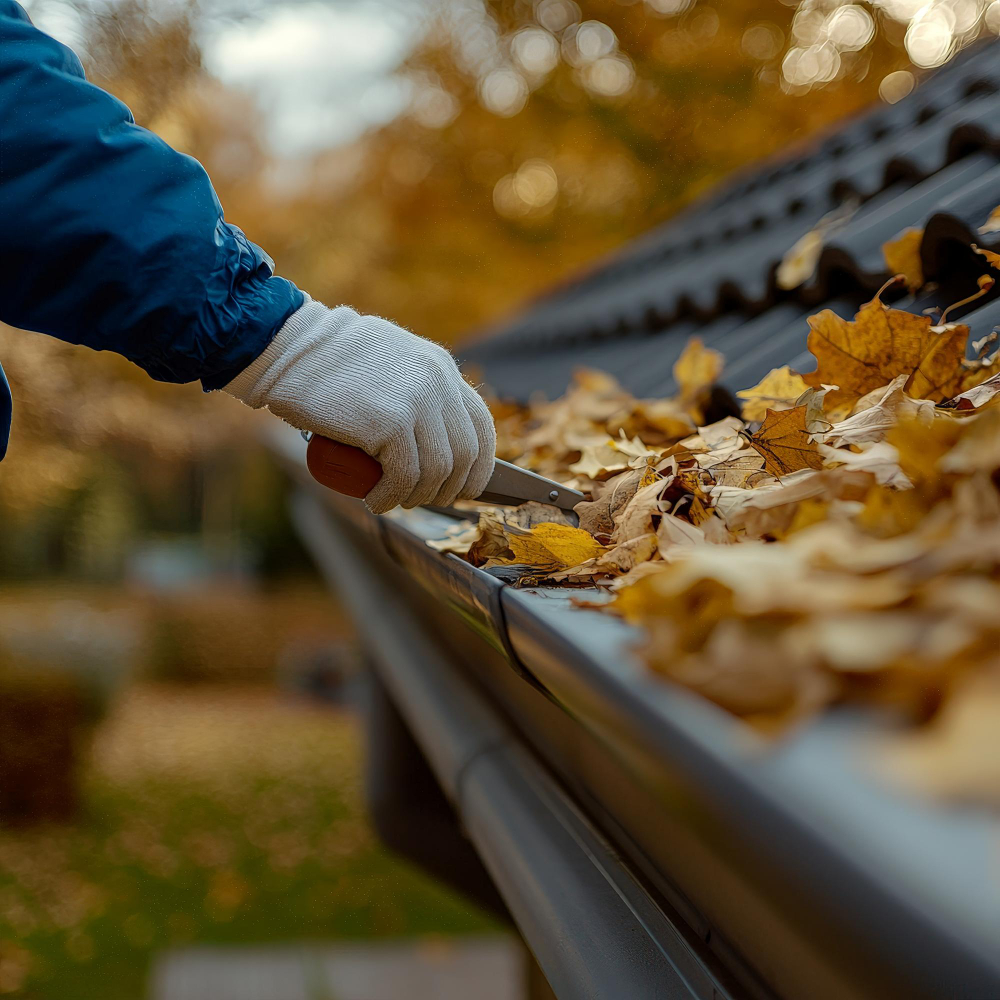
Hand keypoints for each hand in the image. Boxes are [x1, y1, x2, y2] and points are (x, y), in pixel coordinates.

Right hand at [224, 297, 495, 513]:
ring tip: (391, 500)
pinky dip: (391, 497)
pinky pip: (404, 476)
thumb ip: (413, 383)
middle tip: (423, 500)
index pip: (480, 424)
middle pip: (464, 453)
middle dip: (450, 488)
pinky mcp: (391, 423)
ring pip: (438, 470)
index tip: (466, 486)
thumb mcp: (388, 362)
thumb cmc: (327, 363)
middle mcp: (437, 382)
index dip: (480, 464)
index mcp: (440, 367)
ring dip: (417, 497)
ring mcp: (417, 402)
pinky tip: (377, 501)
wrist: (287, 347)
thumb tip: (432, 434)